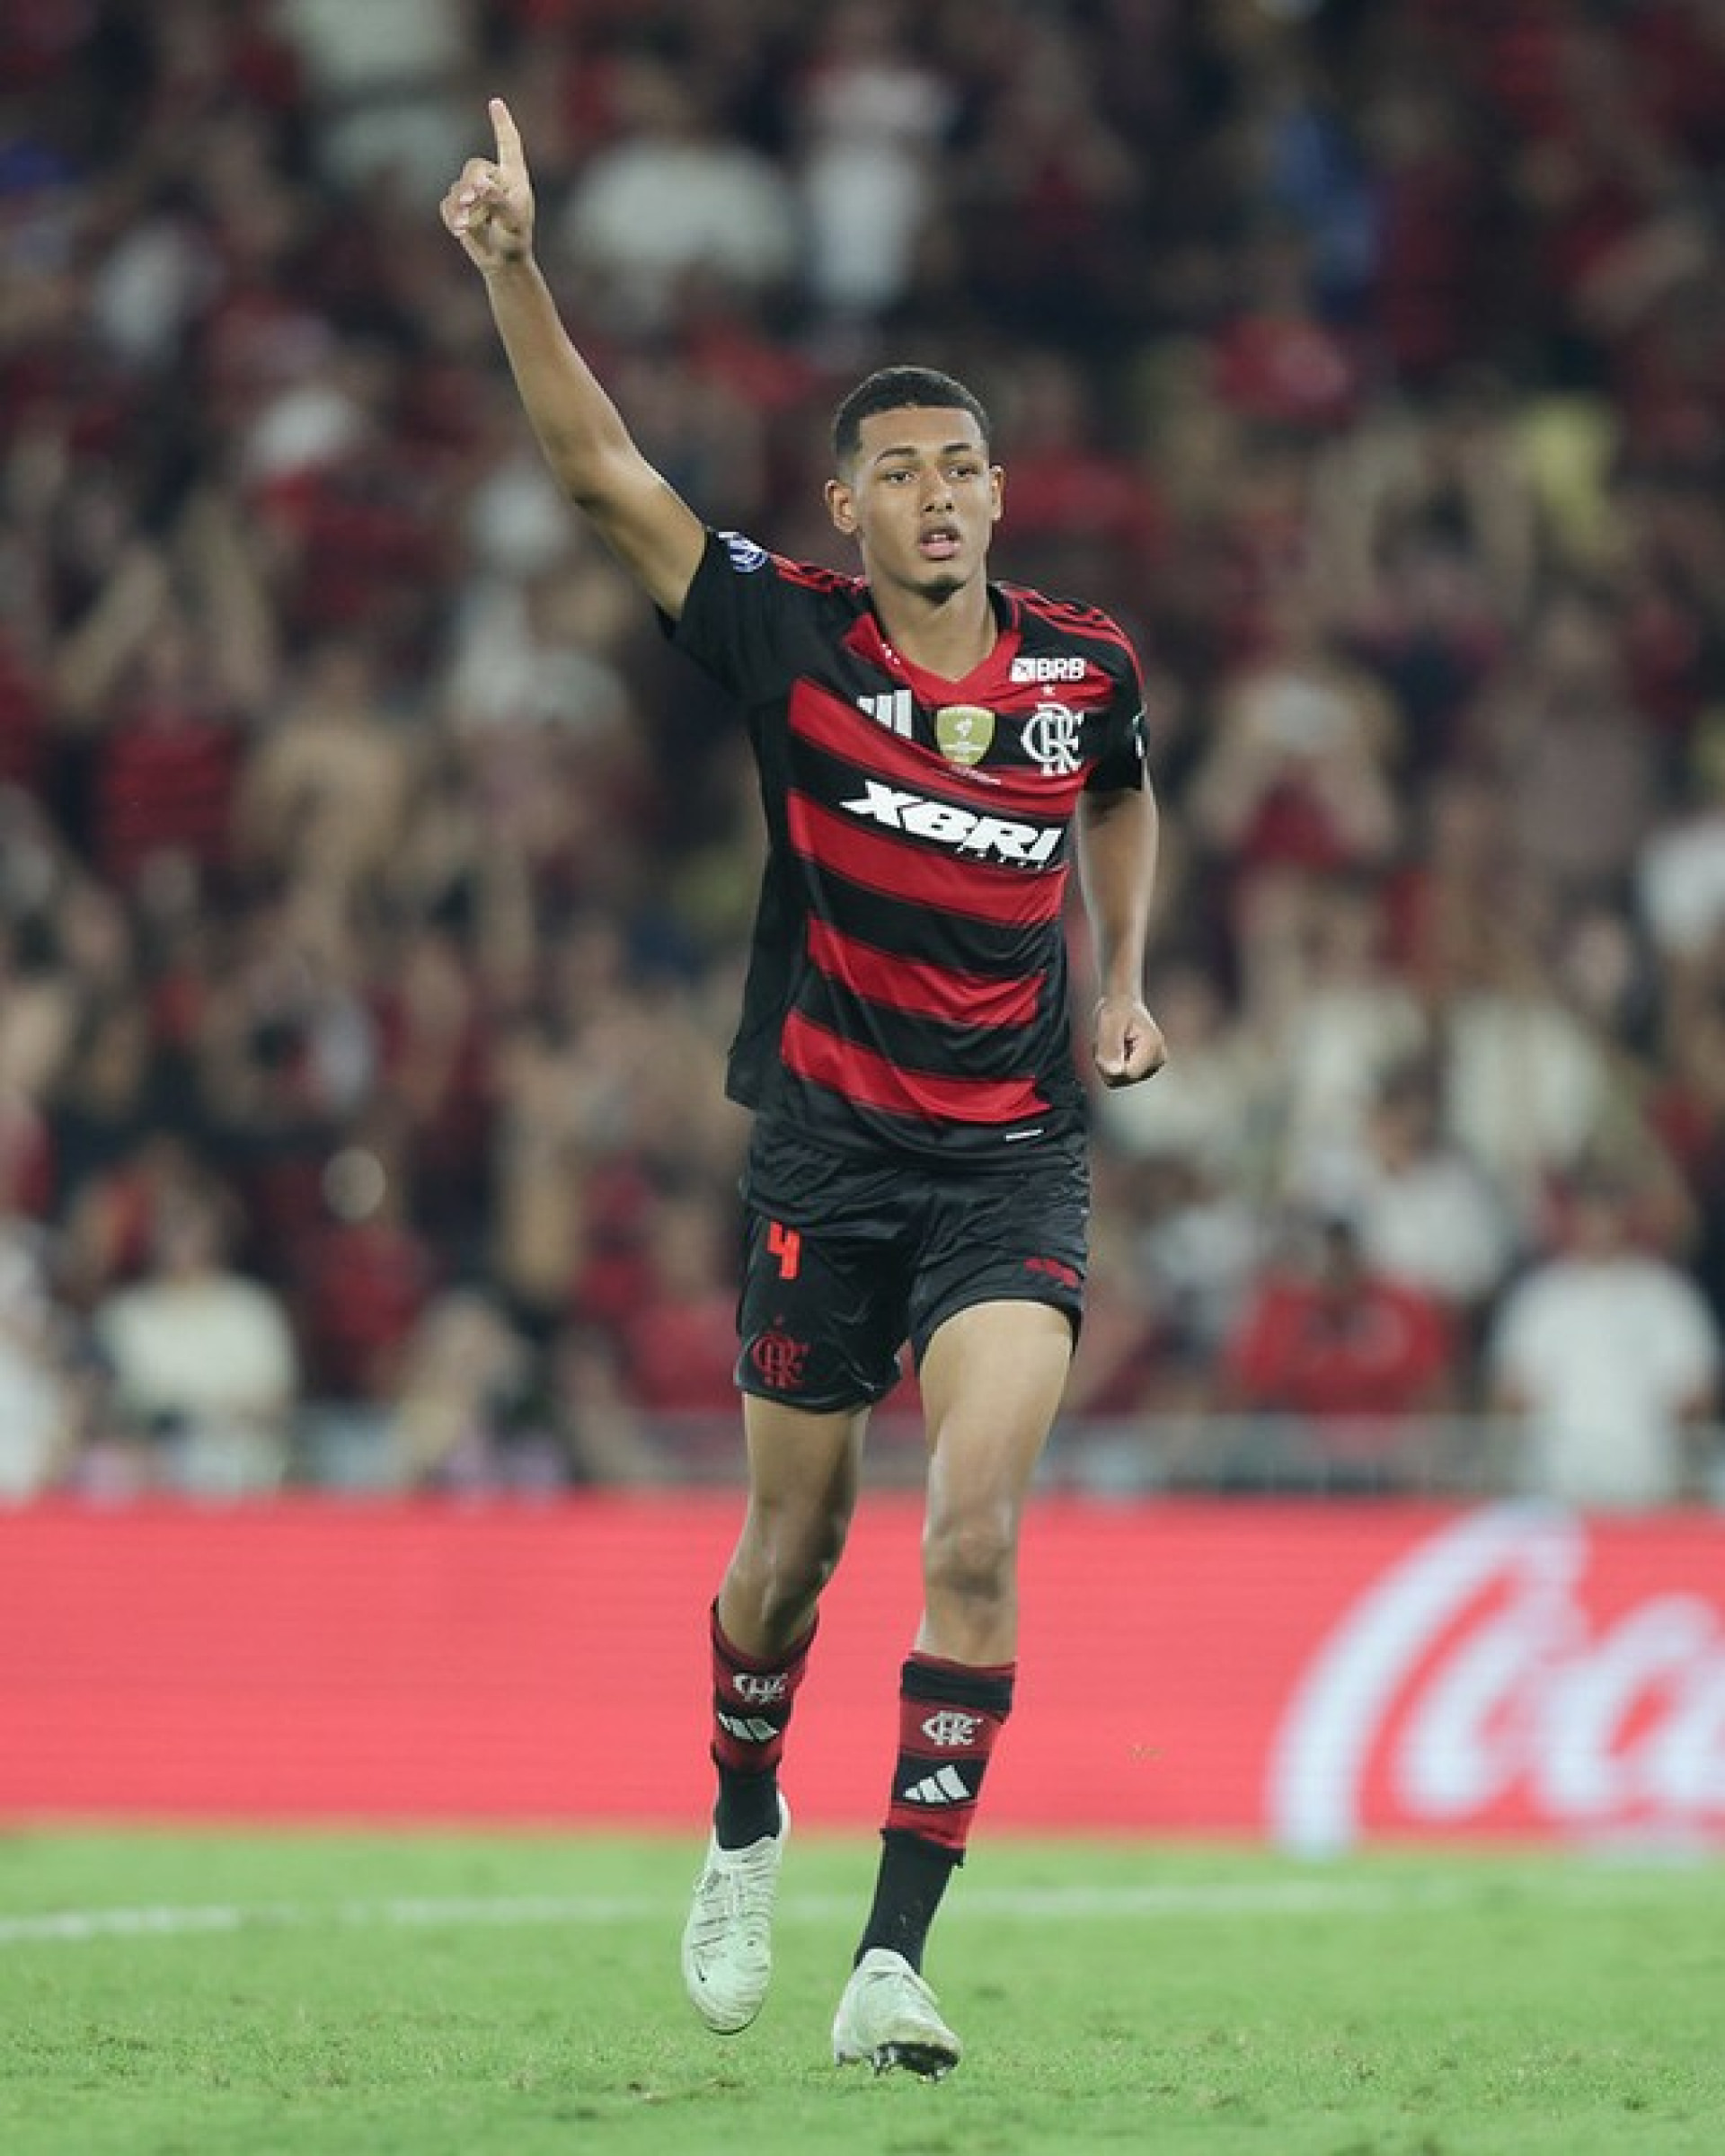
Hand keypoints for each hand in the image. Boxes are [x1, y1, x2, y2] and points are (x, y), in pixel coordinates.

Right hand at [441, 97, 534, 272]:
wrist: (504, 264)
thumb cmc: (515, 241)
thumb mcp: (513, 221)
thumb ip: (497, 200)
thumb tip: (477, 185)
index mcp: (513, 177)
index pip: (508, 144)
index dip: (502, 123)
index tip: (496, 102)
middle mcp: (493, 179)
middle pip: (474, 168)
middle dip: (473, 186)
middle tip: (475, 205)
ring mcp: (474, 192)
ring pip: (458, 187)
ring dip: (465, 209)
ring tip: (479, 225)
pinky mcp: (458, 206)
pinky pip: (447, 205)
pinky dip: (453, 218)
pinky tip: (464, 230)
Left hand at [1093, 993, 1166, 1088]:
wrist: (1124, 1006)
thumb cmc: (1117, 1010)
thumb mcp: (1109, 1023)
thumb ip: (1110, 1048)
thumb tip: (1115, 1073)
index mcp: (1153, 1047)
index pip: (1127, 1074)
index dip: (1108, 1064)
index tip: (1104, 1044)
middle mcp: (1158, 1059)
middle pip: (1122, 1079)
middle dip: (1107, 1063)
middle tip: (1106, 1041)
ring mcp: (1153, 1066)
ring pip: (1119, 1080)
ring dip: (1107, 1063)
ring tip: (1111, 1044)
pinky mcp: (1145, 1069)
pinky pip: (1119, 1078)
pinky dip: (1111, 1066)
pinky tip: (1115, 1051)